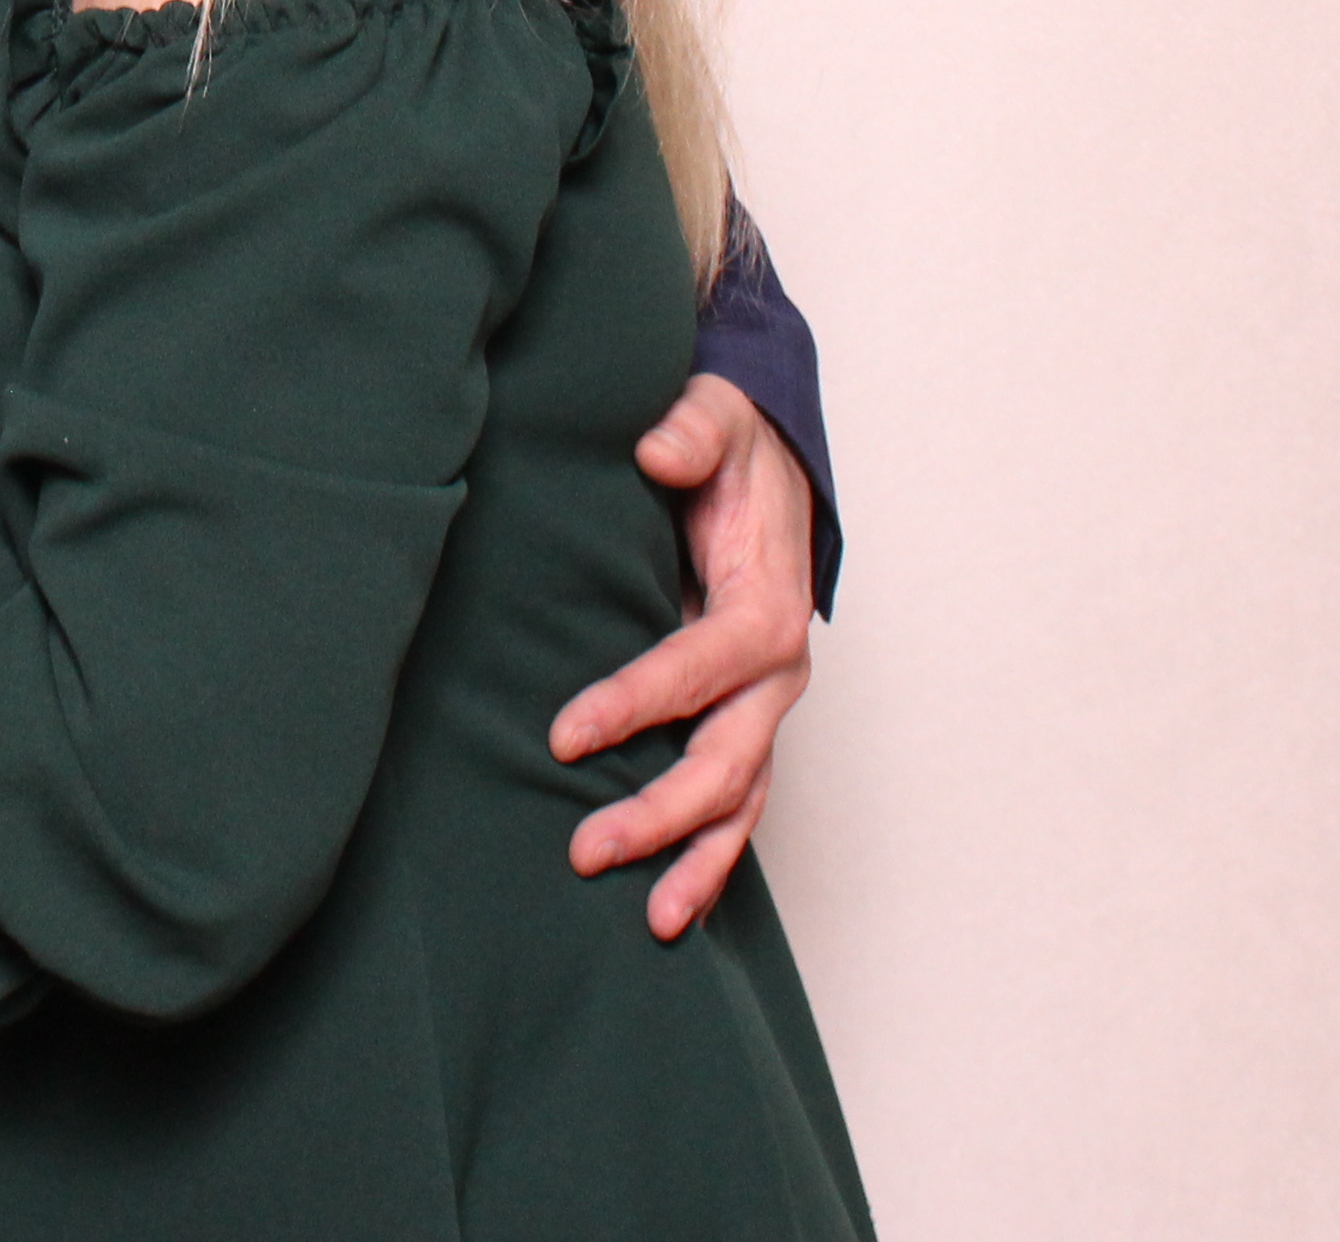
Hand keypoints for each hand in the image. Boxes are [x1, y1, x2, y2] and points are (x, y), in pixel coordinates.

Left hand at [547, 373, 815, 939]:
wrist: (771, 471)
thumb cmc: (734, 449)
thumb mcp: (717, 417)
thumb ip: (690, 429)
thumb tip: (656, 449)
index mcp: (767, 608)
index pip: (699, 667)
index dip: (636, 703)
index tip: (563, 735)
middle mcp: (776, 672)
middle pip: (725, 760)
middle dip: (659, 810)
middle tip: (585, 849)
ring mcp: (765, 708)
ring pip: (739, 801)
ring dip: (695, 859)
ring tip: (651, 921)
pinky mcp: (745, 724)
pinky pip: (736, 803)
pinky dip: (710, 855)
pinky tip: (669, 904)